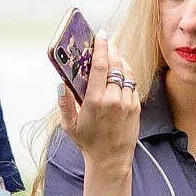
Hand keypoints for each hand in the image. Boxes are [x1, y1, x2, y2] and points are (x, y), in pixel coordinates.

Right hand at [59, 32, 140, 170]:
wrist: (111, 159)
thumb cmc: (88, 142)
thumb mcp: (69, 125)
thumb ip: (64, 103)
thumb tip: (59, 83)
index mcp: (95, 101)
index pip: (101, 66)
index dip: (101, 47)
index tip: (100, 35)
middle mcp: (114, 99)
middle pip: (115, 64)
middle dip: (111, 49)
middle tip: (106, 41)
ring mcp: (127, 102)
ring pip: (126, 72)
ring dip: (120, 60)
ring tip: (113, 54)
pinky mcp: (135, 106)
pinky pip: (132, 83)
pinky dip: (126, 73)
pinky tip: (120, 71)